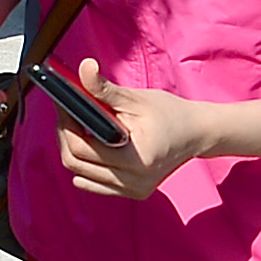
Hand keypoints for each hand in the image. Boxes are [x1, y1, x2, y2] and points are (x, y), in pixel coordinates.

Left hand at [55, 61, 221, 196]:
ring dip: (74, 149)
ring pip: (81, 174)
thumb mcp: (136, 99)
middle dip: (66, 135)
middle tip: (68, 112)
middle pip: (76, 164)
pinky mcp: (132, 193)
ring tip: (80, 126)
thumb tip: (84, 68)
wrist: (197, 133)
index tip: (63, 103)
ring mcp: (133, 190)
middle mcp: (134, 182)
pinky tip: (92, 144)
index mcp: (135, 160)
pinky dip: (86, 164)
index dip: (66, 124)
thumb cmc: (169, 113)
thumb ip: (105, 89)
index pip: (82, 149)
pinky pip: (94, 182)